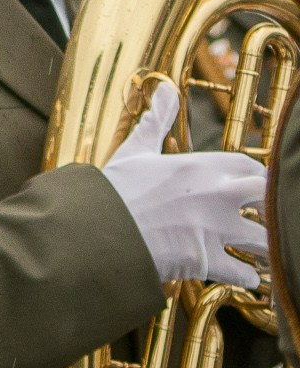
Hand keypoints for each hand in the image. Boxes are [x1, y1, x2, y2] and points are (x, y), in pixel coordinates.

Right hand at [101, 81, 267, 288]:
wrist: (93, 227)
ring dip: (268, 249)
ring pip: (265, 240)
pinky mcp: (203, 259)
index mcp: (200, 166)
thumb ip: (156, 120)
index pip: (250, 167)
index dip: (257, 178)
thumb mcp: (134, 150)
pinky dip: (248, 278)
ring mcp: (212, 228)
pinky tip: (248, 279)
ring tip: (266, 256)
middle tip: (269, 221)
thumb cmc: (111, 189)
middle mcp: (215, 194)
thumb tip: (163, 88)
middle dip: (273, 211)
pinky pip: (242, 273)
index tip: (255, 189)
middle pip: (269, 199)